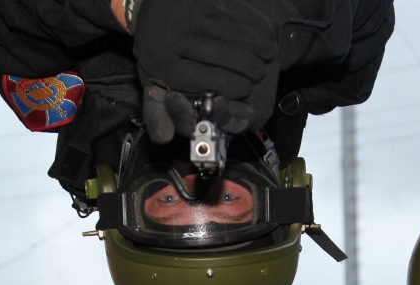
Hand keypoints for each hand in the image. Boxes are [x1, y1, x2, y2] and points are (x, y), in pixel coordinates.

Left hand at [131, 0, 280, 142]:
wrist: (150, 8)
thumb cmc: (158, 55)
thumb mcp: (152, 84)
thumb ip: (160, 114)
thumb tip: (166, 138)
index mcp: (161, 63)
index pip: (201, 78)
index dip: (228, 85)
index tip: (245, 91)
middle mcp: (171, 35)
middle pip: (219, 54)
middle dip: (245, 67)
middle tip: (259, 76)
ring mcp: (186, 12)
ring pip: (229, 31)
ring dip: (254, 46)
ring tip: (268, 56)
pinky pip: (232, 11)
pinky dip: (251, 26)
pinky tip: (263, 38)